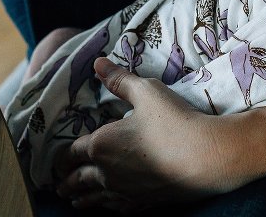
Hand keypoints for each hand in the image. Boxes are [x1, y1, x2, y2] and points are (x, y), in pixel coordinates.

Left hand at [53, 58, 246, 211]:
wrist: (206, 157)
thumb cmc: (174, 121)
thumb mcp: (146, 92)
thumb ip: (120, 79)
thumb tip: (98, 63)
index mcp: (101, 145)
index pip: (73, 152)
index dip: (64, 155)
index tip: (59, 159)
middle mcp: (108, 172)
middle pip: (79, 180)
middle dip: (67, 182)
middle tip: (60, 186)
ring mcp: (125, 192)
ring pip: (95, 200)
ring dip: (82, 200)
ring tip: (75, 202)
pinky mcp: (144, 203)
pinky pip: (117, 209)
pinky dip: (106, 208)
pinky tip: (109, 207)